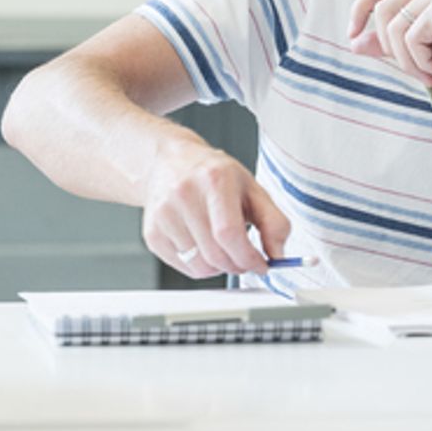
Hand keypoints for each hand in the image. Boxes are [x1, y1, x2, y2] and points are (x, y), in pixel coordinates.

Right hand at [140, 138, 290, 278]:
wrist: (170, 162)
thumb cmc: (213, 175)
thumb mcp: (251, 188)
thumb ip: (273, 221)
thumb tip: (278, 255)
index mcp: (214, 180)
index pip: (230, 234)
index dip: (249, 257)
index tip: (261, 264)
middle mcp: (184, 195)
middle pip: (215, 254)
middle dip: (237, 266)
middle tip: (245, 260)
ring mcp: (164, 215)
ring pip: (199, 266)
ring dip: (219, 267)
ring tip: (223, 248)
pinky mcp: (152, 233)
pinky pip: (183, 267)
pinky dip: (200, 266)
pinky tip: (204, 246)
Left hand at [345, 0, 431, 86]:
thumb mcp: (426, 49)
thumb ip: (393, 43)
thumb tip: (354, 43)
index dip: (360, 9)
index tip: (353, 36)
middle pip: (382, 11)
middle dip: (390, 49)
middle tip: (417, 73)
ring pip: (393, 28)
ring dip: (407, 61)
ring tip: (431, 74)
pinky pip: (411, 38)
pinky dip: (421, 62)